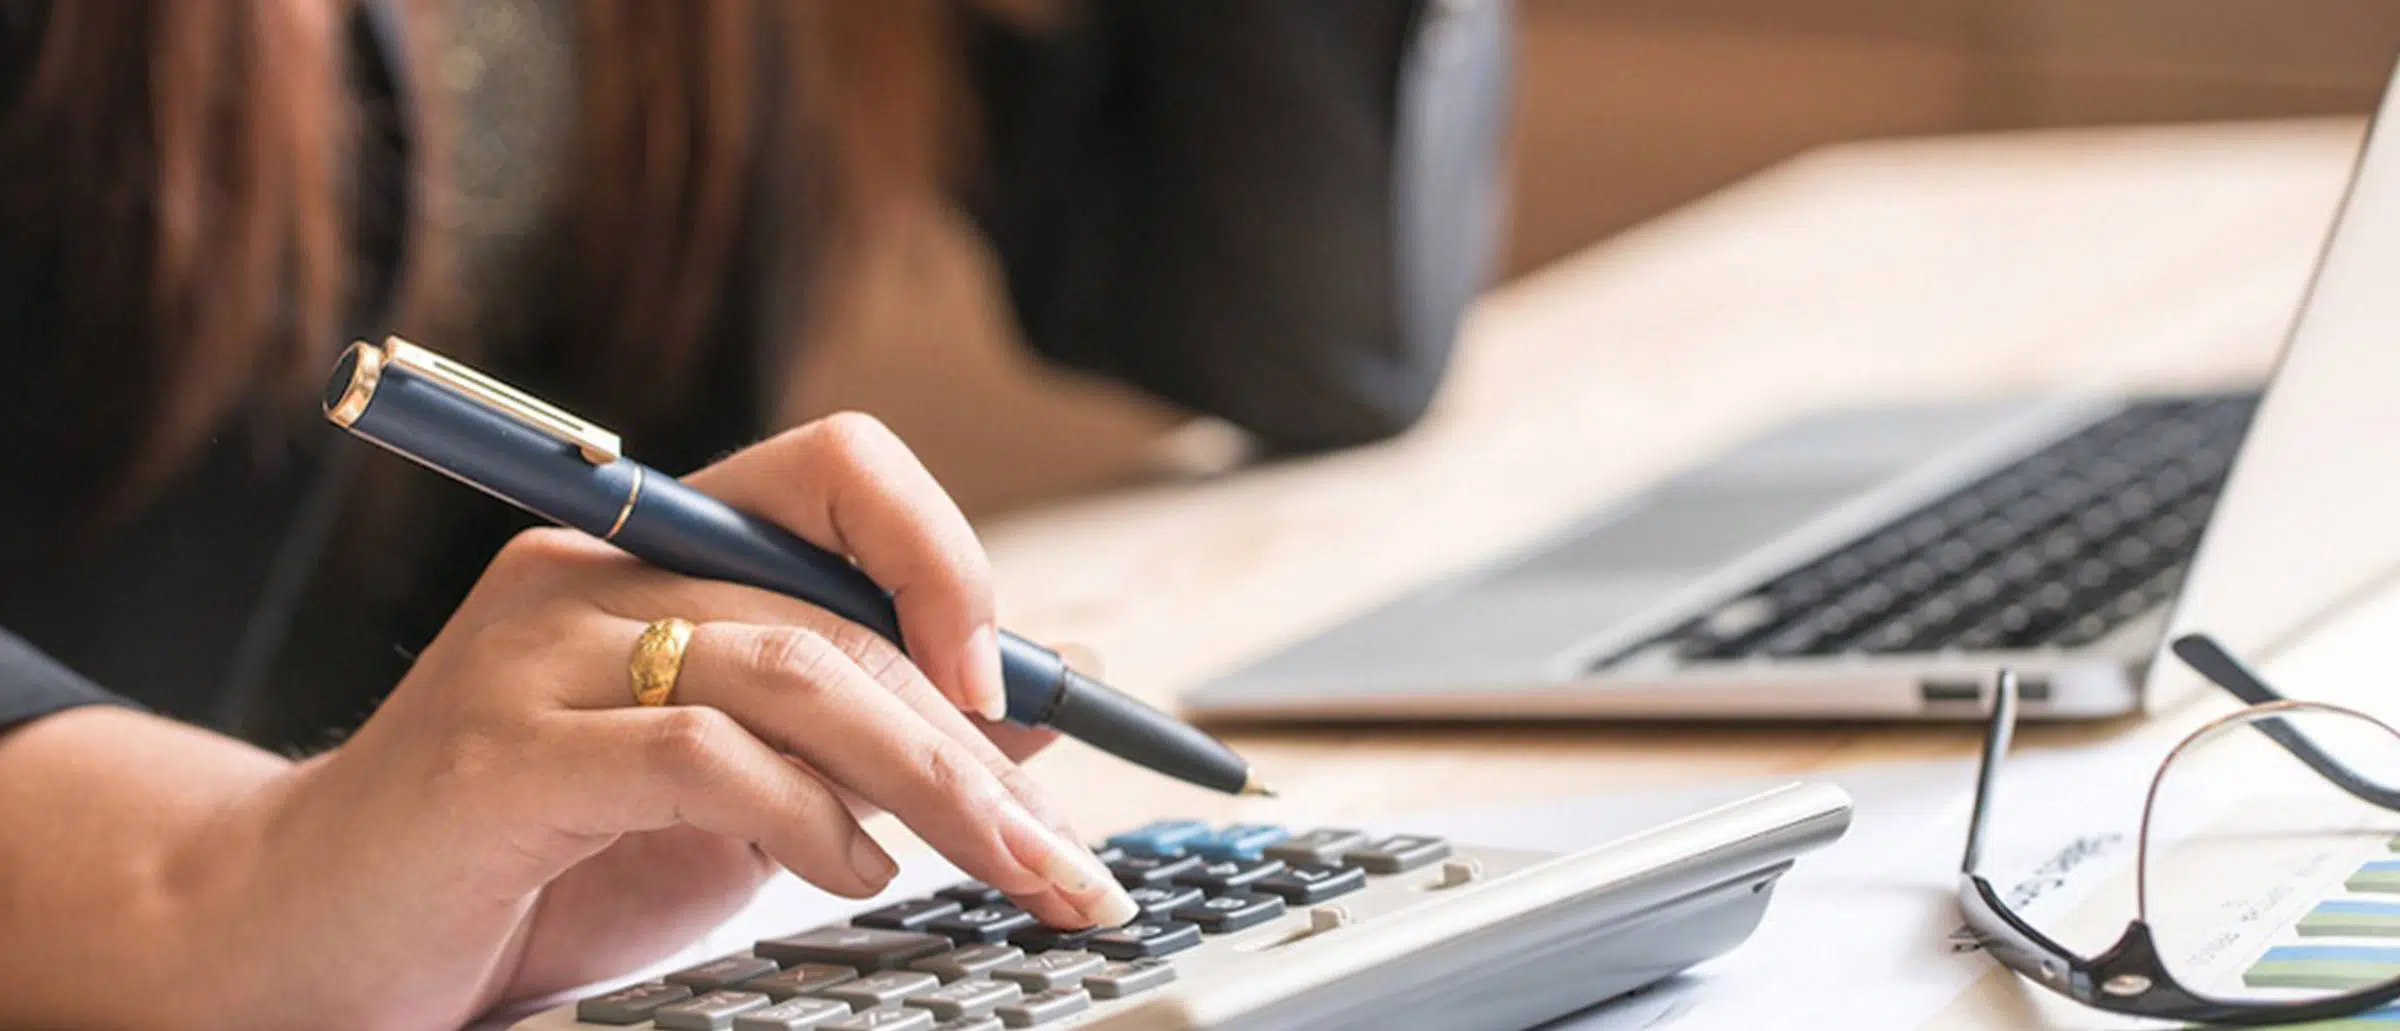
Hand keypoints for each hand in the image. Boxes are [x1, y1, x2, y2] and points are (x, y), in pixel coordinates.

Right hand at [177, 413, 1138, 1029]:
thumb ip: (860, 735)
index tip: (1022, 682)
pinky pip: (699, 754)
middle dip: (979, 738)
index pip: (838, 468)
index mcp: (658, 552)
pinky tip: (850, 870)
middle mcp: (600, 575)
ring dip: (929, 779)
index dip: (948, 556)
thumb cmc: (530, 859)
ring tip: (1003, 866)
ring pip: (795, 665)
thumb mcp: (736, 792)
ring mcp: (541, 658)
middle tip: (1065, 854)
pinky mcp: (502, 758)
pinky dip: (803, 815)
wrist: (297, 933)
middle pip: (844, 605)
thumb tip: (1032, 704)